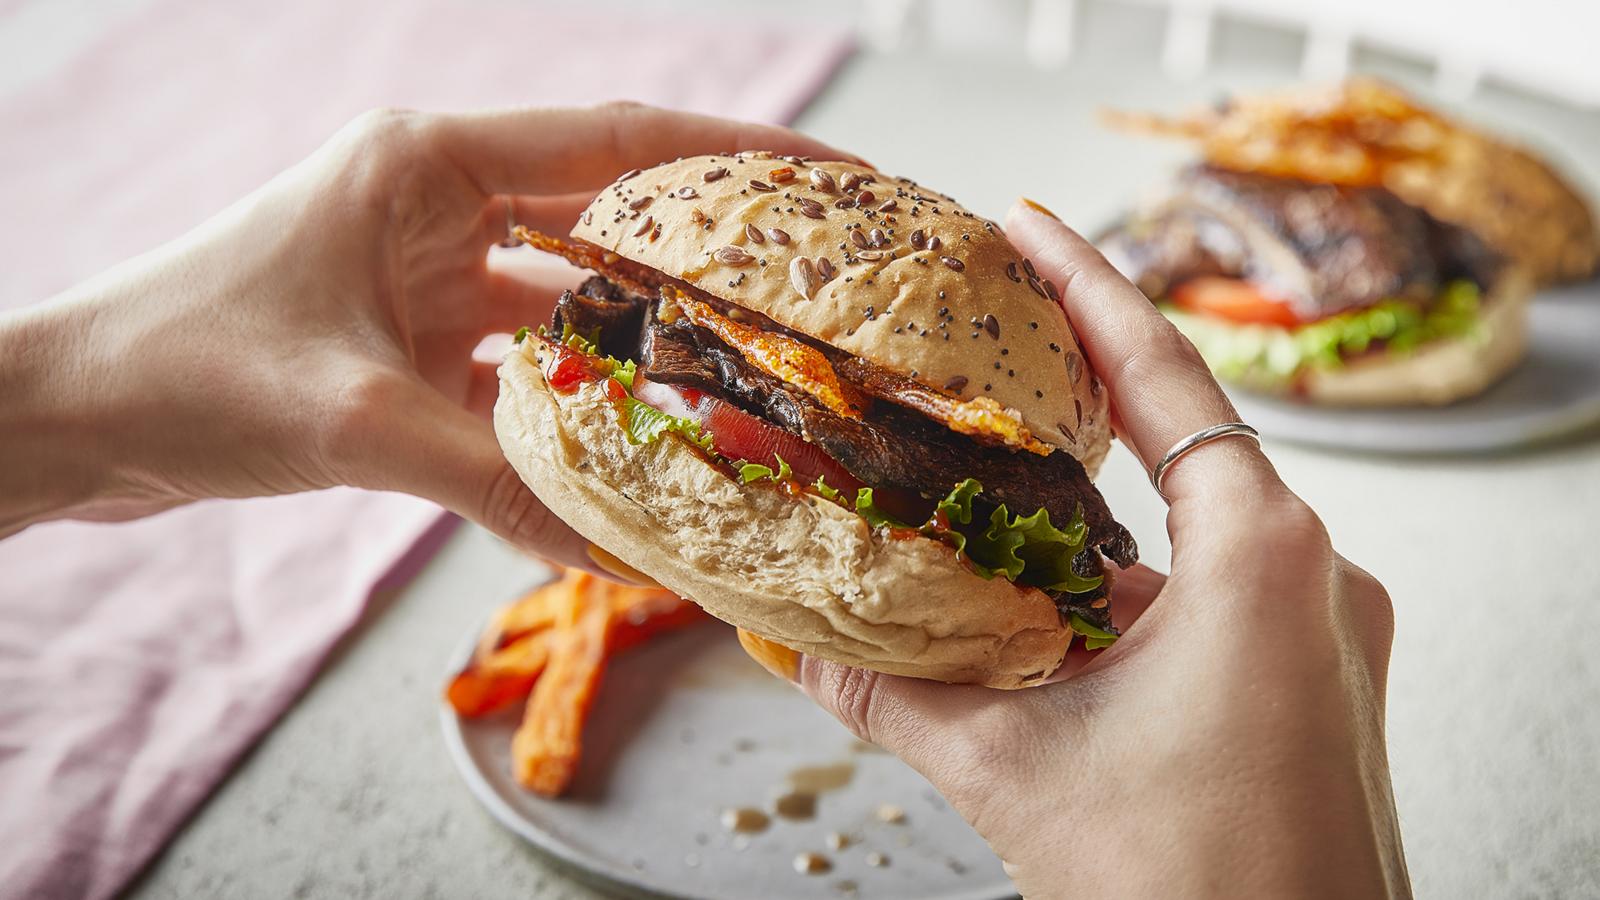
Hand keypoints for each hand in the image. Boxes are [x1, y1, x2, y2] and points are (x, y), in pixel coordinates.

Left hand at [0, 103, 852, 570]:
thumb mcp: (357, 422)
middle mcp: (435, 201)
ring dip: (637, 352)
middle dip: (705, 264)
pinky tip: (623, 457)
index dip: (734, 158)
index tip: (834, 181)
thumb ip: (497, 480)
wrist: (67, 417)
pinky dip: (566, 411)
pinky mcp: (403, 336)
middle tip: (811, 302)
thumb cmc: (182, 372)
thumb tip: (625, 551)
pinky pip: (516, 368)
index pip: (616, 143)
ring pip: (568, 305)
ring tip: (737, 394)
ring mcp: (421, 270)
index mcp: (427, 165)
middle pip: (607, 221)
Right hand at [782, 202, 1405, 896]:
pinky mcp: (1317, 682)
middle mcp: (1315, 575)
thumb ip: (896, 696)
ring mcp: (1326, 631)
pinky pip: (1217, 597)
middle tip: (987, 341)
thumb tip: (785, 643)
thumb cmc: (1190, 893)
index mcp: (1261, 556)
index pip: (1162, 378)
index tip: (1025, 224)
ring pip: (1192, 534)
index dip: (1086, 288)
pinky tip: (1051, 612)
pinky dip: (1133, 592)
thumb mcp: (1017, 775)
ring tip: (990, 490)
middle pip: (1179, 444)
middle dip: (1078, 401)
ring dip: (1095, 519)